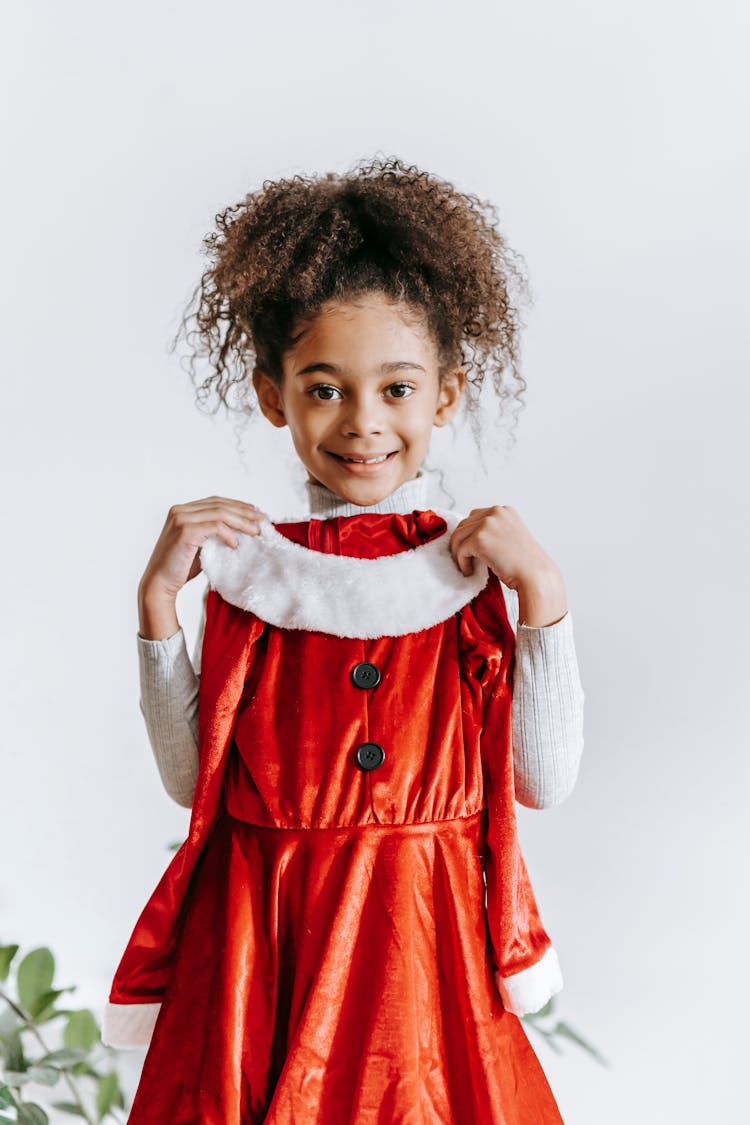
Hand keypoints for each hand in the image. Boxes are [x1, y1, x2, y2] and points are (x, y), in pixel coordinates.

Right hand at [137, 496, 264, 638]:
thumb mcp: (200, 544)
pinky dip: (228, 534)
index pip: (216, 502)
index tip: (255, 513)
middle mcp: (180, 510)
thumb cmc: (180, 567)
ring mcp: (181, 519)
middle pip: (220, 505)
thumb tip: (241, 530)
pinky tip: (236, 543)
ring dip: (241, 522)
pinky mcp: (185, 532)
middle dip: (244, 512)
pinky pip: (214, 527)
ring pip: (219, 514)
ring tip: (256, 531)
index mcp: (182, 510)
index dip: (237, 505)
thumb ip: (213, 533)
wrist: (160, 584)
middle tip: (263, 520)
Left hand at [449, 505, 566, 626]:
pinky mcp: (479, 539)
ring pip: (458, 537)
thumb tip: (469, 538)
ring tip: (466, 566)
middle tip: (464, 559)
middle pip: (464, 524)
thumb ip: (494, 531)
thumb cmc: (525, 563)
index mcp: (504, 511)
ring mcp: (487, 524)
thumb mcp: (510, 537)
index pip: (475, 517)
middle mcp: (495, 512)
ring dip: (459, 553)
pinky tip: (470, 571)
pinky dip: (462, 563)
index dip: (470, 534)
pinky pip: (460, 550)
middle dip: (461, 542)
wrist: (535, 575)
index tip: (469, 549)